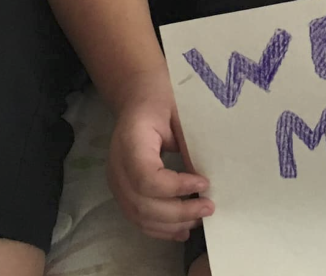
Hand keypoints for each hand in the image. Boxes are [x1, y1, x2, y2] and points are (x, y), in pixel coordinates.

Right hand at [107, 72, 211, 241]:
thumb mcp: (180, 113)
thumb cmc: (163, 99)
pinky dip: (160, 228)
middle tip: (209, 207)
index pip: (146, 177)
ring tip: (199, 219)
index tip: (204, 182)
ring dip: (172, 224)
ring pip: (139, 216)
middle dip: (179, 212)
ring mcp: (116, 181)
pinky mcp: (122, 191)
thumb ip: (189, 144)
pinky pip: (137, 218)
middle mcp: (117, 164)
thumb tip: (206, 180)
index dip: (176, 187)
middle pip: (142, 203)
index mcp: (131, 139)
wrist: (139, 97)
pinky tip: (182, 229)